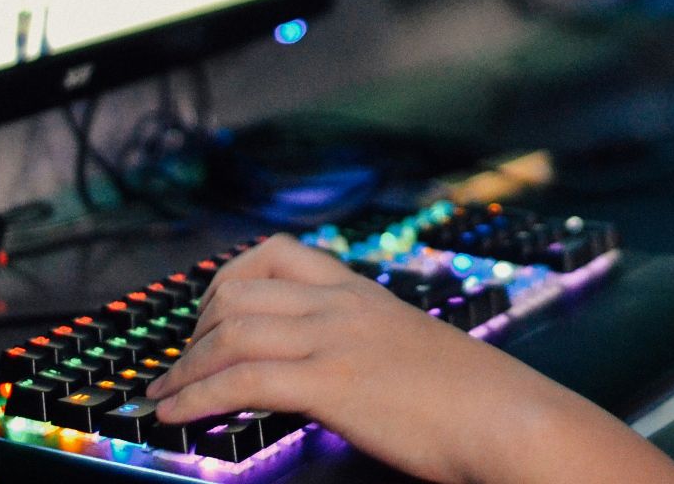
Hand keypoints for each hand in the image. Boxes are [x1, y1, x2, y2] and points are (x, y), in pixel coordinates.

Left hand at [145, 236, 673, 483]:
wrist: (513, 419)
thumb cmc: (476, 400)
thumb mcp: (414, 352)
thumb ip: (371, 347)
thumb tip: (343, 372)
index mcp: (363, 292)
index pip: (276, 254)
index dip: (226, 282)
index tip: (206, 318)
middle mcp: (343, 304)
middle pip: (238, 290)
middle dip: (193, 330)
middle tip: (176, 368)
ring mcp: (337, 339)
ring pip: (231, 332)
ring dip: (182, 369)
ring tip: (160, 398)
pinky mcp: (332, 382)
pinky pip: (242, 378)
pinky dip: (196, 397)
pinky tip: (176, 416)